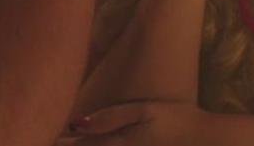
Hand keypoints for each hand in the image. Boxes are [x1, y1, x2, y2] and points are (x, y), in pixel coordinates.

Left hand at [62, 100, 219, 144]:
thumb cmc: (178, 120)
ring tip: (64, 142)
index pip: (81, 144)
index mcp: (119, 143)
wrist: (209, 142)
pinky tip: (96, 142)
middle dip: (69, 145)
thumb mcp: (144, 111)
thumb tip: (78, 122)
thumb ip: (110, 117)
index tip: (44, 135)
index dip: (62, 141)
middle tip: (47, 139)